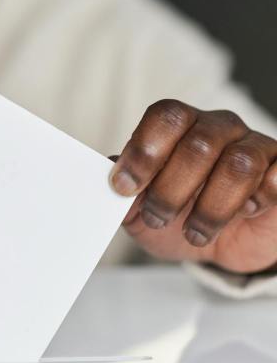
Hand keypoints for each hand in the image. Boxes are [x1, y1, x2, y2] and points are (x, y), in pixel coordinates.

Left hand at [111, 99, 276, 273]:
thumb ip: (123, 194)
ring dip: (209, 208)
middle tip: (158, 219)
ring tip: (195, 231)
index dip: (143, 152)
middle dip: (170, 191)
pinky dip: (255, 201)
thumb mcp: (142, 212)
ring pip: (237, 165)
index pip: (165, 118)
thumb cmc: (180, 217)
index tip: (123, 187)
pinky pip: (276, 178)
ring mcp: (256, 146)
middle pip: (197, 145)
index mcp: (180, 127)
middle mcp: (218, 128)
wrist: (225, 244)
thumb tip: (103, 176)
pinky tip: (243, 213)